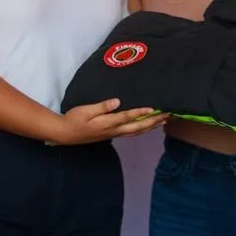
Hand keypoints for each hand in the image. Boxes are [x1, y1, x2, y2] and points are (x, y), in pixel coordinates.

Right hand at [51, 99, 167, 144]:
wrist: (66, 134)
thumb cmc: (74, 119)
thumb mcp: (85, 110)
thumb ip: (101, 107)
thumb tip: (116, 102)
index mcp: (107, 124)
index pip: (127, 118)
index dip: (140, 113)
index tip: (153, 108)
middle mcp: (114, 130)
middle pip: (138, 127)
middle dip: (154, 121)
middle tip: (169, 115)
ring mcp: (115, 134)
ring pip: (138, 131)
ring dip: (152, 126)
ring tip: (165, 120)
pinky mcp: (114, 134)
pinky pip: (133, 132)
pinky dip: (144, 129)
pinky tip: (150, 125)